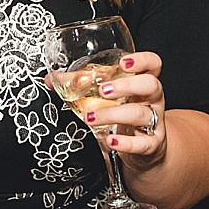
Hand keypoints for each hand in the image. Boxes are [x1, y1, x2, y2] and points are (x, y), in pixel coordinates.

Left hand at [85, 50, 166, 170]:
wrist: (146, 148)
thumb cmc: (124, 113)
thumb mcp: (109, 97)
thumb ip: (81, 84)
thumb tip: (54, 78)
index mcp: (142, 82)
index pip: (153, 64)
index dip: (142, 60)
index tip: (123, 62)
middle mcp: (152, 100)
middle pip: (151, 85)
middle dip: (127, 85)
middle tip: (102, 90)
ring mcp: (154, 122)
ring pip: (142, 114)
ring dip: (113, 114)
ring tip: (90, 117)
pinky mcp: (151, 145)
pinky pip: (143, 144)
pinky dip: (125, 143)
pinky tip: (110, 140)